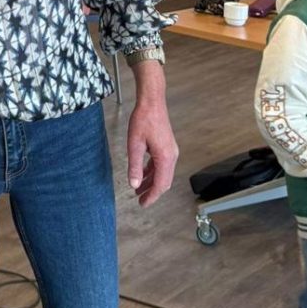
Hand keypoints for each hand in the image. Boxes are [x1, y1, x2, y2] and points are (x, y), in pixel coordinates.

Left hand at [126, 65, 177, 207]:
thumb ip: (135, 166)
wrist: (152, 102)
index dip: (152, 197)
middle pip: (164, 181)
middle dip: (152, 192)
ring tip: (138, 190)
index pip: (160, 185)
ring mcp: (171, 151)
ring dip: (151, 182)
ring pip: (162, 173)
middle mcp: (172, 156)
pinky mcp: (167, 147)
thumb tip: (134, 185)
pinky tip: (142, 175)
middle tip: (140, 201)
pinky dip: (152, 172)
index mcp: (165, 158)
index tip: (143, 204)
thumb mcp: (134, 145)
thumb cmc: (143, 120)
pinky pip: (161, 165)